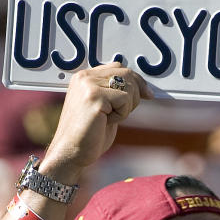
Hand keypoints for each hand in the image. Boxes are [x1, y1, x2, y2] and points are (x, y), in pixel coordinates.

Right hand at [41, 65, 153, 182]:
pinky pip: (124, 100)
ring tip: (108, 119)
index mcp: (84, 78)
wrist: (70, 152)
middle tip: (123, 113)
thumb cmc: (88, 136)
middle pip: (127, 74)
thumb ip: (115, 94)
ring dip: (126, 108)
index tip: (148, 94)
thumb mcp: (104, 109)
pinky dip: (121, 115)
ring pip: (129, 87)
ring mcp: (88, 86)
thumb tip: (140, 87)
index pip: (118, 67)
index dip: (136, 80)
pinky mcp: (94, 97)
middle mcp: (85, 77)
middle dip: (135, 95)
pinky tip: (106, 122)